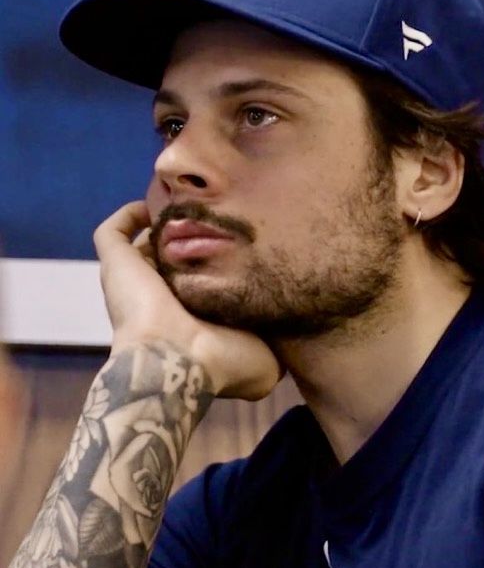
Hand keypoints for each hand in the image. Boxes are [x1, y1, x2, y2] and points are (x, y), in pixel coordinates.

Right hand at [93, 201, 283, 400]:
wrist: (178, 361)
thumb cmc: (220, 362)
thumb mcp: (265, 363)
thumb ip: (279, 347)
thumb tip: (288, 347)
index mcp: (191, 317)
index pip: (202, 284)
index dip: (220, 263)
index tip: (245, 243)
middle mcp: (161, 297)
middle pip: (171, 259)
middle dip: (191, 238)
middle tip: (219, 215)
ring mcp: (135, 280)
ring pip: (143, 243)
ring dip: (162, 223)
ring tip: (189, 203)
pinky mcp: (116, 263)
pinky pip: (112, 232)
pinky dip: (129, 215)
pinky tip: (156, 204)